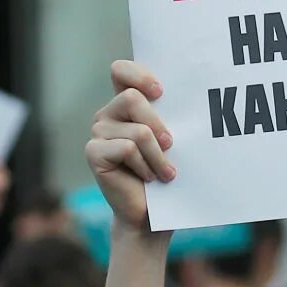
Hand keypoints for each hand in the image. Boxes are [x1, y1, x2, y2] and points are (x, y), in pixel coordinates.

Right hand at [86, 61, 175, 231]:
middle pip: (132, 98)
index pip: (120, 71)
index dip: (138, 74)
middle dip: (158, 123)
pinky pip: (127, 149)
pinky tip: (148, 178)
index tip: (161, 92)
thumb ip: (170, 118)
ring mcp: (98, 133)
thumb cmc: (166, 176)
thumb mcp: (171, 142)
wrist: (152, 216)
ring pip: (137, 130)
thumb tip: (192, 99)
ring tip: (166, 172)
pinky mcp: (93, 153)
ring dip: (158, 155)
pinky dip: (145, 166)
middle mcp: (108, 115)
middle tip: (172, 145)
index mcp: (125, 105)